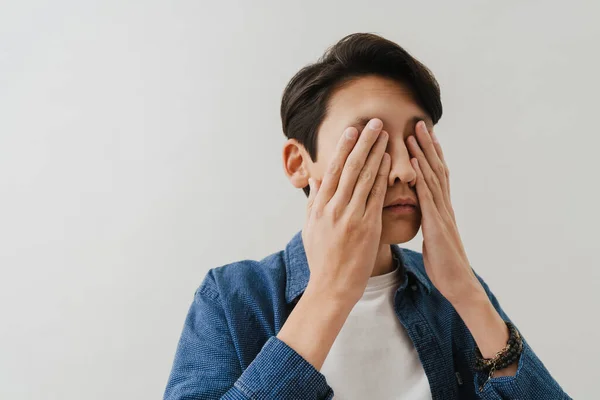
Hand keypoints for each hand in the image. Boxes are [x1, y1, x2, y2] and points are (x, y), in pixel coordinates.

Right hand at [303, 118, 390, 303]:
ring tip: (385, 135)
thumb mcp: (310, 228)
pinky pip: (376, 196)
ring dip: (376, 153)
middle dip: (363, 142)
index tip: (353, 130)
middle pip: (349, 167)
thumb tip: (316, 180)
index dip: (344, 147)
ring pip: (364, 177)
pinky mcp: (366, 227)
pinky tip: (390, 163)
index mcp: (320, 206)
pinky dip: (382, 177)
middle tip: (374, 123)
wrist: (331, 287)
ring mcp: (350, 216)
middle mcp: (334, 207)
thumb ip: (314, 202)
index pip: (333, 169)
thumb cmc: (321, 259)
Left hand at [406, 121, 483, 303]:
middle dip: (428, 145)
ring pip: (432, 177)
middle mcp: (444, 206)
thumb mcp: (434, 237)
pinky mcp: (436, 224)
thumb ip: (429, 222)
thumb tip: (422, 214)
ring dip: (423, 154)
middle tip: (420, 123)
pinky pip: (427, 197)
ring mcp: (442, 214)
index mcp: (441, 209)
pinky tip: (413, 163)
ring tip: (414, 133)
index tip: (422, 135)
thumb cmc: (444, 264)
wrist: (458, 283)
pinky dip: (420, 178)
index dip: (430, 154)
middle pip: (436, 169)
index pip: (436, 175)